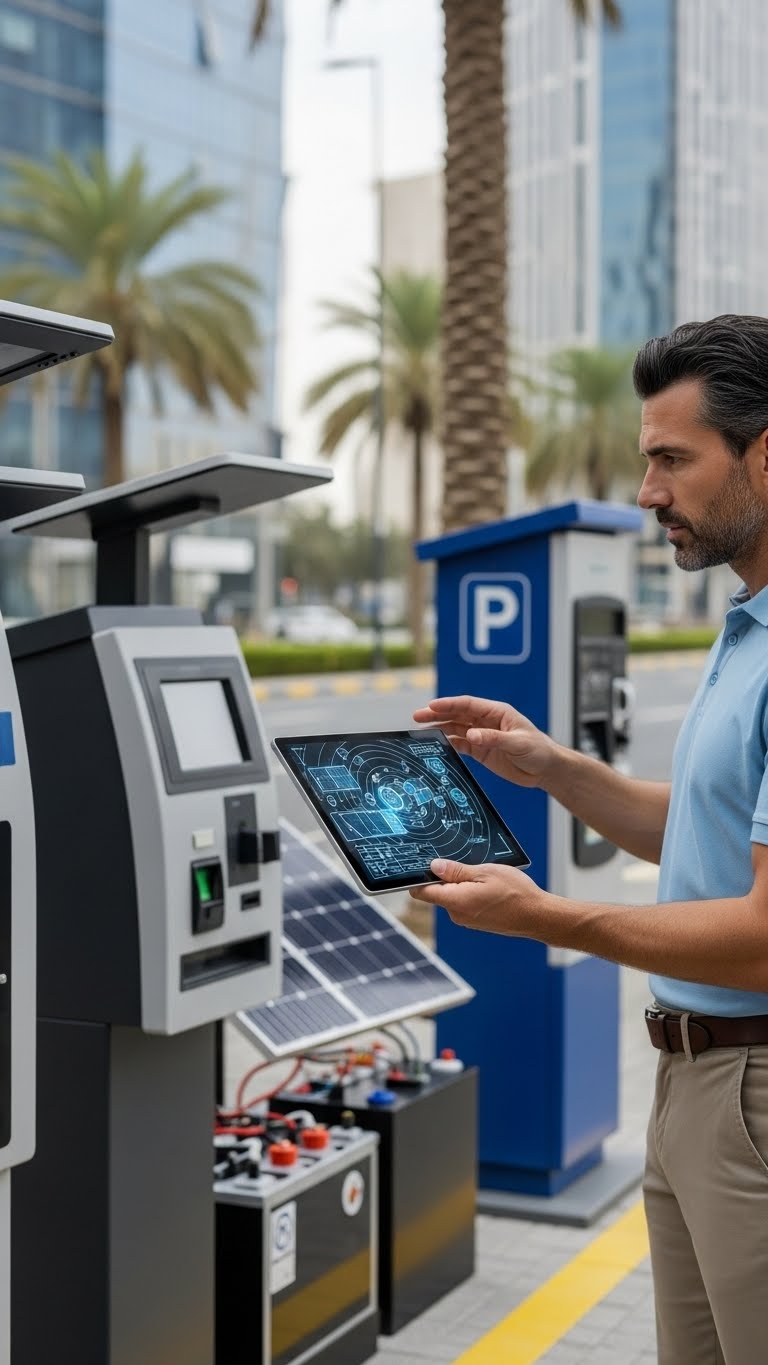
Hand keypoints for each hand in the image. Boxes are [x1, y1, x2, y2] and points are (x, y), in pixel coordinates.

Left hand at [410, 859, 547, 936]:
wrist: (537, 916)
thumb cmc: (515, 893)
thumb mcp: (484, 872)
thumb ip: (456, 871)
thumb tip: (434, 866)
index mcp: (455, 901)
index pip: (421, 892)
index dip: (418, 877)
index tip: (423, 863)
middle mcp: (457, 914)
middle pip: (438, 892)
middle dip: (446, 877)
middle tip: (465, 863)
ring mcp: (466, 920)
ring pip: (453, 896)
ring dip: (462, 884)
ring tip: (483, 875)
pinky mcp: (476, 922)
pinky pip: (465, 903)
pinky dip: (471, 892)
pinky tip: (489, 886)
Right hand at [412, 694, 557, 787]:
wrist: (546, 769)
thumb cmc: (539, 750)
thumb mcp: (518, 743)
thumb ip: (494, 738)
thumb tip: (471, 734)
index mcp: (497, 712)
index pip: (468, 704)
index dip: (449, 704)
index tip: (432, 706)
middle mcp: (487, 721)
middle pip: (457, 715)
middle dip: (437, 714)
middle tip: (418, 716)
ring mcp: (483, 735)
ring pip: (456, 729)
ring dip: (440, 728)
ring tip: (421, 730)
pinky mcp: (482, 750)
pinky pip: (461, 745)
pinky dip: (449, 744)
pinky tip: (437, 745)